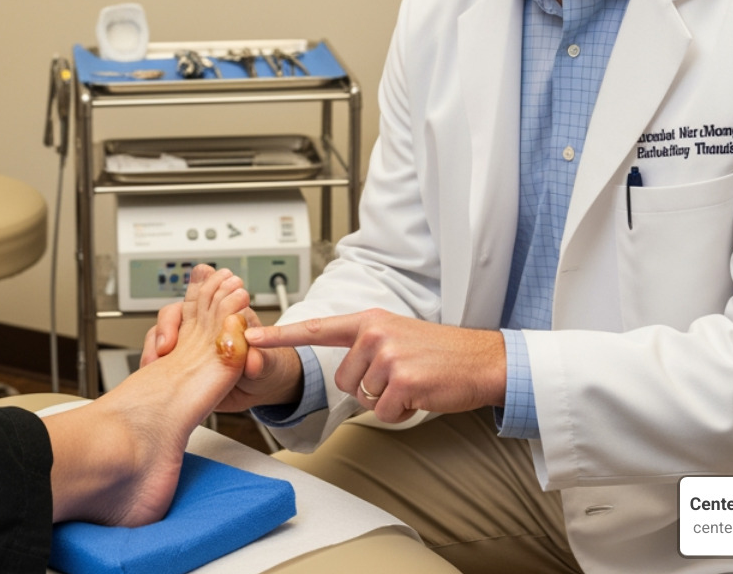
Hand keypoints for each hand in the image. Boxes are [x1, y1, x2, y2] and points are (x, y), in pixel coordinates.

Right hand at [142, 299, 302, 411]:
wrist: (262, 387)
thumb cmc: (267, 365)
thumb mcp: (268, 363)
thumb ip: (260, 360)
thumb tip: (252, 361)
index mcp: (225, 318)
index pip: (204, 295)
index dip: (193, 297)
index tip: (191, 310)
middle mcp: (204, 327)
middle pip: (174, 312)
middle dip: (166, 326)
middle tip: (167, 348)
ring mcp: (189, 345)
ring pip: (161, 336)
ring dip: (154, 347)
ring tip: (155, 363)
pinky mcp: (181, 365)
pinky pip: (159, 361)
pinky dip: (153, 364)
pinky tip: (153, 373)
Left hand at [244, 310, 506, 422]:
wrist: (483, 360)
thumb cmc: (440, 353)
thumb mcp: (397, 335)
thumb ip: (366, 345)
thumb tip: (344, 373)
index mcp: (370, 320)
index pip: (317, 328)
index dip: (281, 335)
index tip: (250, 337)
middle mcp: (375, 334)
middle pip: (343, 379)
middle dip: (367, 387)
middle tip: (400, 376)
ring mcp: (389, 356)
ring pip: (363, 397)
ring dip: (386, 400)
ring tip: (413, 382)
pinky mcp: (403, 380)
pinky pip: (383, 411)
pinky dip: (401, 412)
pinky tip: (420, 395)